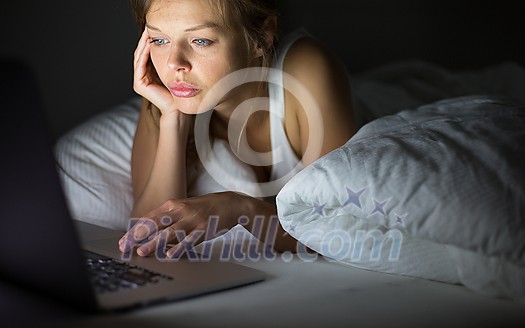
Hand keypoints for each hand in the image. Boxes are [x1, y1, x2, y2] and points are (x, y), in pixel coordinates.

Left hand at [119, 192, 251, 257]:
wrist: (229, 204)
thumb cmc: (204, 208)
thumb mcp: (183, 208)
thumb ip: (167, 219)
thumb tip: (149, 232)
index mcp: (172, 205)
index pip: (149, 218)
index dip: (135, 230)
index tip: (124, 241)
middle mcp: (180, 211)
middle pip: (155, 224)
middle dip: (138, 236)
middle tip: (125, 247)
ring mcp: (192, 220)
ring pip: (170, 233)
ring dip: (154, 243)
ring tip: (142, 252)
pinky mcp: (203, 229)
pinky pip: (189, 240)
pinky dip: (179, 247)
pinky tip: (170, 255)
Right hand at [133, 28, 177, 116]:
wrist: (178, 108)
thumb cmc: (179, 91)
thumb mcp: (173, 70)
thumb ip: (168, 59)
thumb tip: (172, 42)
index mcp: (149, 73)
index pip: (147, 52)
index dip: (149, 40)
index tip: (155, 28)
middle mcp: (142, 76)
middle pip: (141, 53)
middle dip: (145, 39)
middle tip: (149, 26)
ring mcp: (139, 81)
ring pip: (139, 57)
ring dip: (143, 44)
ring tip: (148, 32)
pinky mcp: (139, 85)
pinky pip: (140, 65)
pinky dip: (144, 53)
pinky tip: (149, 43)